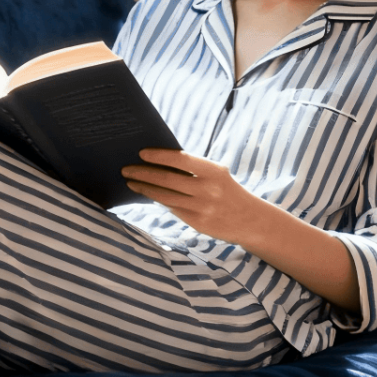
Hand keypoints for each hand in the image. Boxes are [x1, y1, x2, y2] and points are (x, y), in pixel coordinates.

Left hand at [121, 148, 361, 311]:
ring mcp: (202, 209)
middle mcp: (208, 190)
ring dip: (145, 189)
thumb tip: (160, 159)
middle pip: (168, 180)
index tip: (141, 153)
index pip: (181, 160)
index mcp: (214, 171)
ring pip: (165, 197)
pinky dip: (158, 201)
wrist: (250, 220)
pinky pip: (172, 209)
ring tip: (131, 182)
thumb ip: (193, 169)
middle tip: (126, 169)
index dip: (159, 156)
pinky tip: (147, 195)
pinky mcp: (197, 223)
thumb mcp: (216, 175)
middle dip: (144, 173)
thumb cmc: (227, 191)